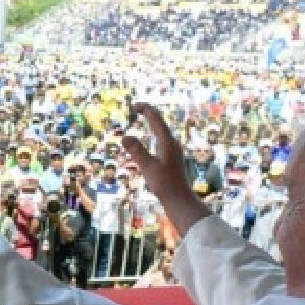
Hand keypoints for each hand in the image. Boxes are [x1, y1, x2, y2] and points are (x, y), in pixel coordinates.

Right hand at [120, 104, 210, 234]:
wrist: (179, 199)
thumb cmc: (164, 184)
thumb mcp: (148, 167)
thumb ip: (137, 151)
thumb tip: (125, 136)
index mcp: (167, 142)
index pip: (156, 119)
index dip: (146, 110)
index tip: (134, 105)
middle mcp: (172, 144)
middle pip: (161, 123)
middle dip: (149, 113)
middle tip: (137, 108)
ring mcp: (173, 151)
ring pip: (162, 131)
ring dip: (152, 123)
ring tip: (144, 117)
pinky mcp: (172, 158)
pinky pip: (162, 139)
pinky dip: (154, 133)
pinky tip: (152, 139)